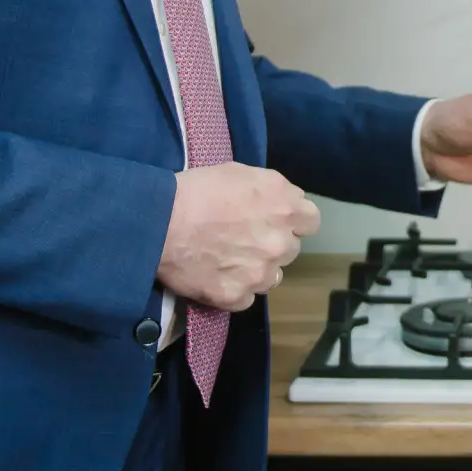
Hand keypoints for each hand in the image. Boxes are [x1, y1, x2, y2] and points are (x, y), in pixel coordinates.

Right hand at [157, 163, 318, 311]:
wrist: (160, 221)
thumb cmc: (198, 189)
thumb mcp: (242, 172)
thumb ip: (274, 189)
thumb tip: (287, 202)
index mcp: (286, 208)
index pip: (311, 221)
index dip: (293, 221)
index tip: (275, 220)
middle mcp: (280, 243)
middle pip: (290, 249)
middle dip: (272, 244)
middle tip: (243, 238)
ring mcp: (259, 273)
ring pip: (270, 277)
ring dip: (256, 269)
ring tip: (227, 259)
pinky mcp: (236, 296)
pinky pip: (245, 298)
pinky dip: (233, 289)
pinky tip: (215, 276)